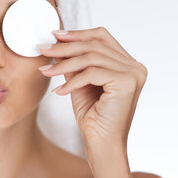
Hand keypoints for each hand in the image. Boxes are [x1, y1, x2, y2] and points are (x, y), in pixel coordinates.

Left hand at [37, 27, 147, 146]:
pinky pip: (92, 73)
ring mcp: (133, 74)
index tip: (55, 35)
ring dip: (63, 64)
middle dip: (65, 47)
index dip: (78, 34)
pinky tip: (60, 91)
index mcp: (127, 63)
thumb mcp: (79, 82)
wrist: (101, 143)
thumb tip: (57, 43)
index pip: (102, 37)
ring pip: (91, 58)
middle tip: (43, 49)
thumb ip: (74, 63)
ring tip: (45, 71)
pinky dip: (72, 81)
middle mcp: (134, 66)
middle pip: (94, 45)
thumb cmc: (92, 115)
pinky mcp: (126, 83)